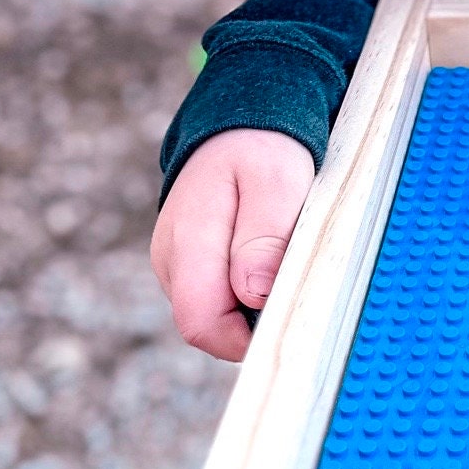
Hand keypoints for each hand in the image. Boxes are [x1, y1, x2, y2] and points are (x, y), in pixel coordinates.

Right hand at [150, 129, 316, 361]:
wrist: (237, 130)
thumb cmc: (261, 152)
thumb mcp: (276, 181)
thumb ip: (264, 237)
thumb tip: (254, 294)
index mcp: (187, 241)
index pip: (201, 323)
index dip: (244, 337)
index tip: (289, 315)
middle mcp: (171, 262)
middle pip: (210, 327)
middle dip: (255, 322)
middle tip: (298, 282)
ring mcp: (176, 267)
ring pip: (216, 315)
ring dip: (254, 306)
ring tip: (284, 260)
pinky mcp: (189, 268)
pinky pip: (219, 299)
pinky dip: (249, 293)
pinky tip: (270, 262)